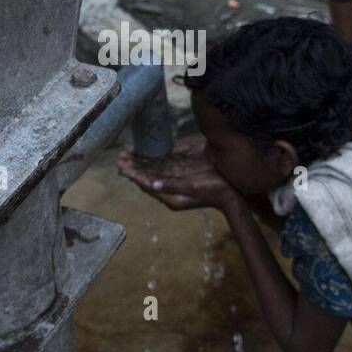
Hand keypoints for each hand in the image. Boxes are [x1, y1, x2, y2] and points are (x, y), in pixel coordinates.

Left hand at [117, 138, 241, 212]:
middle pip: (146, 177)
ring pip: (153, 171)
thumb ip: (172, 186)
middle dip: (133, 166)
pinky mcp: (181, 175)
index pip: (146, 184)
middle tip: (119, 156)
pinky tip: (146, 153)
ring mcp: (175, 182)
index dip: (133, 174)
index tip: (121, 164)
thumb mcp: (193, 189)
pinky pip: (163, 168)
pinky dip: (153, 160)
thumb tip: (152, 183)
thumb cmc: (213, 192)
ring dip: (140, 162)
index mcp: (169, 197)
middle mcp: (170, 190)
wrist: (232, 193)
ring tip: (126, 153)